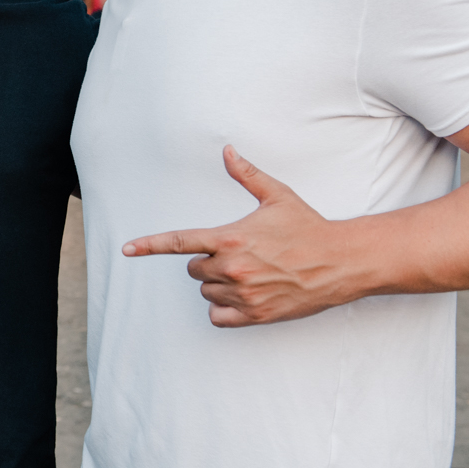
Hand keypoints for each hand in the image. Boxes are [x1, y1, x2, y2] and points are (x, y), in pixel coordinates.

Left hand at [123, 146, 353, 327]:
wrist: (341, 262)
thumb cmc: (308, 226)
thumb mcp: (277, 196)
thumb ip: (246, 174)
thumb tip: (228, 150)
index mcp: (231, 237)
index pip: (179, 242)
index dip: (149, 245)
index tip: (127, 250)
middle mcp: (233, 267)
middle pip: (193, 269)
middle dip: (208, 262)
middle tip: (239, 253)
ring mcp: (244, 294)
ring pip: (206, 293)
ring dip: (218, 285)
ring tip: (249, 273)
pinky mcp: (256, 315)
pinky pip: (218, 317)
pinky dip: (224, 309)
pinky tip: (243, 297)